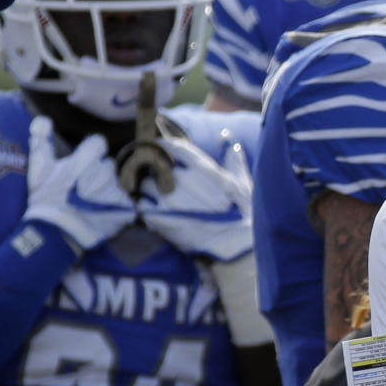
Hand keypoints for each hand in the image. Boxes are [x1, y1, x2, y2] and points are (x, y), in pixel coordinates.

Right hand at [23, 115, 134, 250]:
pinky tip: (104, 211)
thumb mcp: (39, 169)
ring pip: (118, 182)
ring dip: (108, 189)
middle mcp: (105, 172)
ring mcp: (116, 190)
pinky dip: (118, 206)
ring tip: (93, 201)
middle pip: (108, 165)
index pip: (98, 143)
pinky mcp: (125, 208)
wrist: (58, 232)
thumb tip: (42, 119)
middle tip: (85, 187)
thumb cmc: (46, 198)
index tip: (84, 162)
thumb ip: (41, 142)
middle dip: (98, 173)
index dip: (91, 152)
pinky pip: (126, 201)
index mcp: (86, 159)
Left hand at [137, 135, 252, 260]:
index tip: (161, 148)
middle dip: (156, 169)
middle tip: (160, 175)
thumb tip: (228, 138)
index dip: (163, 146)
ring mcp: (169, 200)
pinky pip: (142, 206)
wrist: (236, 247)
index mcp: (202, 168)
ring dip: (148, 188)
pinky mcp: (160, 219)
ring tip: (155, 195)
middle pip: (154, 165)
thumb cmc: (243, 213)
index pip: (171, 146)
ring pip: (144, 185)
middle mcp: (182, 180)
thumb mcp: (242, 182)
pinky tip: (156, 211)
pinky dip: (146, 207)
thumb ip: (233, 157)